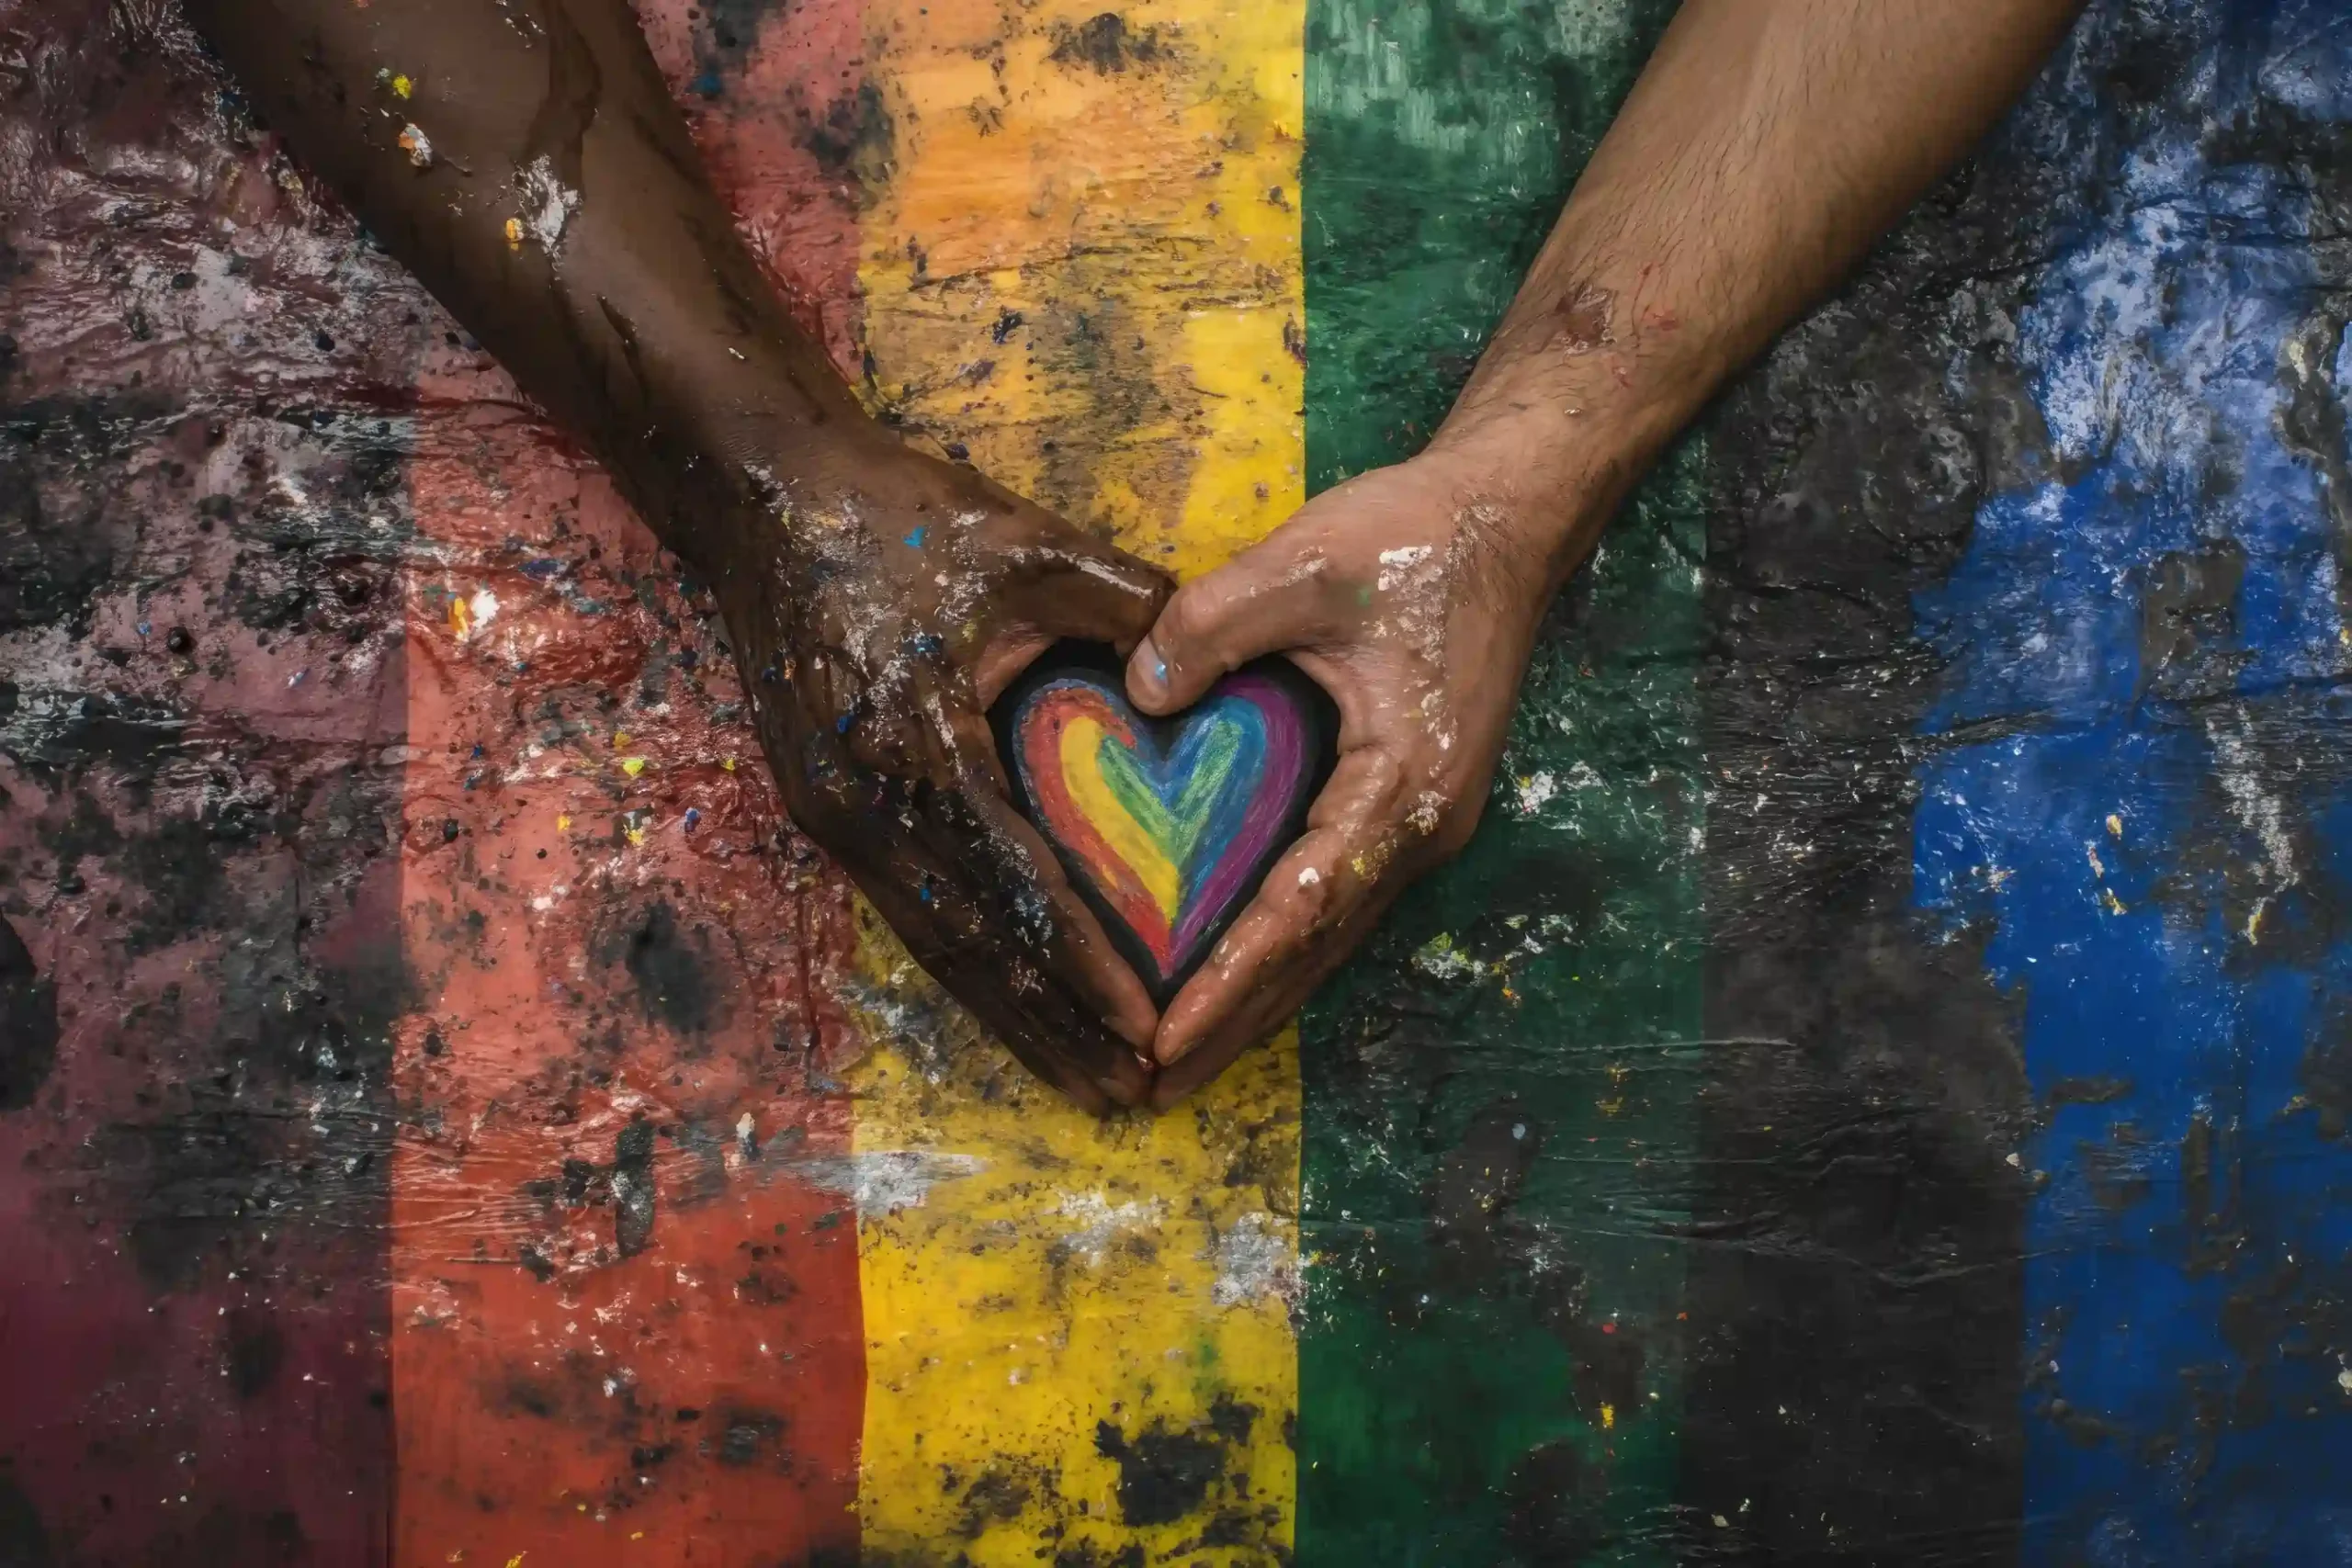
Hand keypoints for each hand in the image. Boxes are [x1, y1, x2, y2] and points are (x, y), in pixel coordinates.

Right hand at [713, 425, 1174, 1111]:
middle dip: (1051, 1027)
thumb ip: (1131, 606)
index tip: (1151, 1020)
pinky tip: (1013, 1005)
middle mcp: (862, 804)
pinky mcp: (824, 809)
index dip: (1084, 960)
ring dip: (1009, 1018)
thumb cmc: (896, 513)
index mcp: (913, 744)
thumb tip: (1216, 666)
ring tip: (1084, 1080)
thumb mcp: (1026, 544)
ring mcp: (832, 815)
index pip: (1015, 881)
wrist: (757, 493)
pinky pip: (908, 908)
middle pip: (968, 946)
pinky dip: (968, 965)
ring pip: (933, 943)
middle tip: (1130, 1094)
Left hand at [1122, 442, 1598, 1106]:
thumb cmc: (1417, 539)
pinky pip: (1335, 895)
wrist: (1504, 517)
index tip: (1167, 1037)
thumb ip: (1214, 622)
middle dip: (1236, 1021)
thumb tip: (1140, 690)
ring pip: (1330, 935)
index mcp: (1401, 781)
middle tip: (1153, 1087)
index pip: (1300, 906)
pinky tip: (1234, 971)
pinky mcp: (1406, 802)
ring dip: (1259, 997)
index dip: (1230, 978)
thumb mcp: (1306, 561)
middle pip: (1317, 951)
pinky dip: (1281, 944)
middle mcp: (1420, 825)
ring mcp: (1420, 821)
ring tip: (1183, 1058)